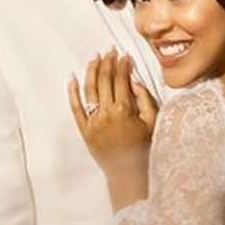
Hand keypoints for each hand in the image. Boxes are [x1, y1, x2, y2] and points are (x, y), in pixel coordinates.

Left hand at [69, 50, 157, 208]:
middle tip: (110, 51)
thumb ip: (144, 99)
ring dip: (92, 71)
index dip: (123, 65)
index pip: (121, 80)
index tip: (125, 56)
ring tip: (95, 58)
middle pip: (104, 80)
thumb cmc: (143, 148)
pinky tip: (72, 78)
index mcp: (124, 110)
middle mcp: (106, 113)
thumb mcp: (152, 122)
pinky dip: (72, 92)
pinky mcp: (84, 130)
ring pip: (89, 89)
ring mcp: (93, 121)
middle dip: (108, 63)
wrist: (128, 173)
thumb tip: (134, 81)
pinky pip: (75, 108)